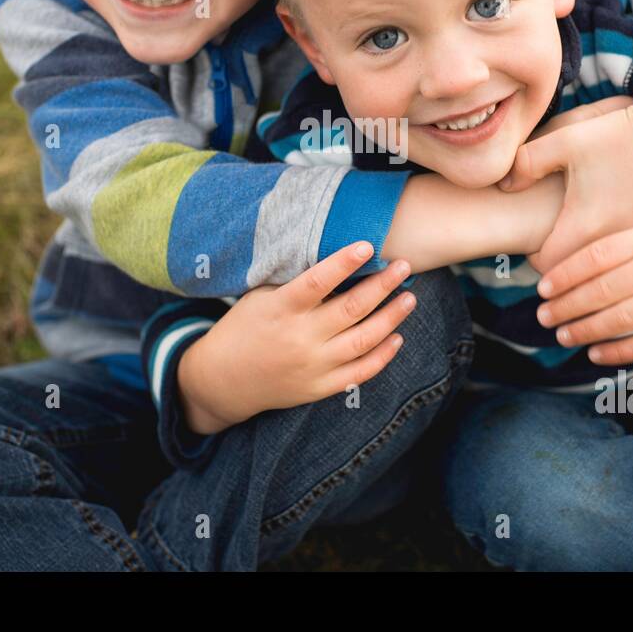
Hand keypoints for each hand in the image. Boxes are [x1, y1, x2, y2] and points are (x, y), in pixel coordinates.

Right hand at [177, 241, 417, 433]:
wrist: (222, 379)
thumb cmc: (244, 326)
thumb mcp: (261, 296)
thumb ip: (296, 281)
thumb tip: (338, 257)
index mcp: (281, 309)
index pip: (317, 282)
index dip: (343, 263)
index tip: (367, 245)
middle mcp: (300, 338)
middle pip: (351, 309)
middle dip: (382, 285)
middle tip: (404, 265)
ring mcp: (312, 365)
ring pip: (363, 340)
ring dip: (391, 317)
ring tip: (409, 298)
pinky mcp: (319, 387)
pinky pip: (359, 372)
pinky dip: (382, 355)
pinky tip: (397, 336)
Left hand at [500, 62, 632, 271]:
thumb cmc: (617, 131)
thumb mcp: (564, 139)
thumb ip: (525, 163)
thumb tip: (504, 186)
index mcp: (586, 225)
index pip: (547, 268)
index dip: (533, 258)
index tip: (531, 244)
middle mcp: (615, 241)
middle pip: (579, 275)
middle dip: (562, 269)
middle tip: (550, 250)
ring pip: (609, 270)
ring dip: (592, 264)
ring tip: (578, 243)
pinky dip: (620, 252)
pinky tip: (612, 228)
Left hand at [533, 221, 632, 365]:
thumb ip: (614, 252)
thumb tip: (562, 277)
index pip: (595, 256)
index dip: (564, 275)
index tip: (542, 289)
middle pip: (602, 291)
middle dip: (566, 307)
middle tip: (543, 316)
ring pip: (620, 319)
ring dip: (585, 330)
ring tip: (563, 335)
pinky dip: (616, 352)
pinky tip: (594, 354)